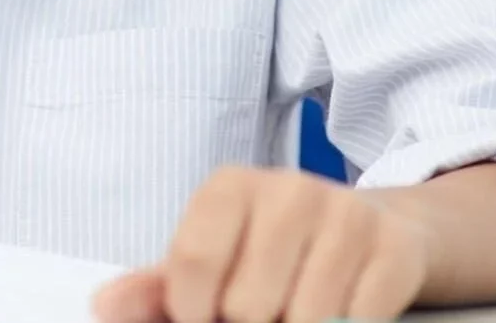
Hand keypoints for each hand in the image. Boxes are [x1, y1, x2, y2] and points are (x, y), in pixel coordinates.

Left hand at [93, 167, 427, 322]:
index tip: (201, 317)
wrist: (369, 230)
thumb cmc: (271, 252)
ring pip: (303, 321)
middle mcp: (288, 189)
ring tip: (293, 312)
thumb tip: (102, 305)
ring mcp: (345, 215)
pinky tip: (338, 310)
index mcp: (231, 186)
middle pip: (246, 303)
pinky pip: (356, 322)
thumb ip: (156, 289)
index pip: (192, 262)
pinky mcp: (393, 249)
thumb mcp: (212, 260)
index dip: (192, 311)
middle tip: (262, 311)